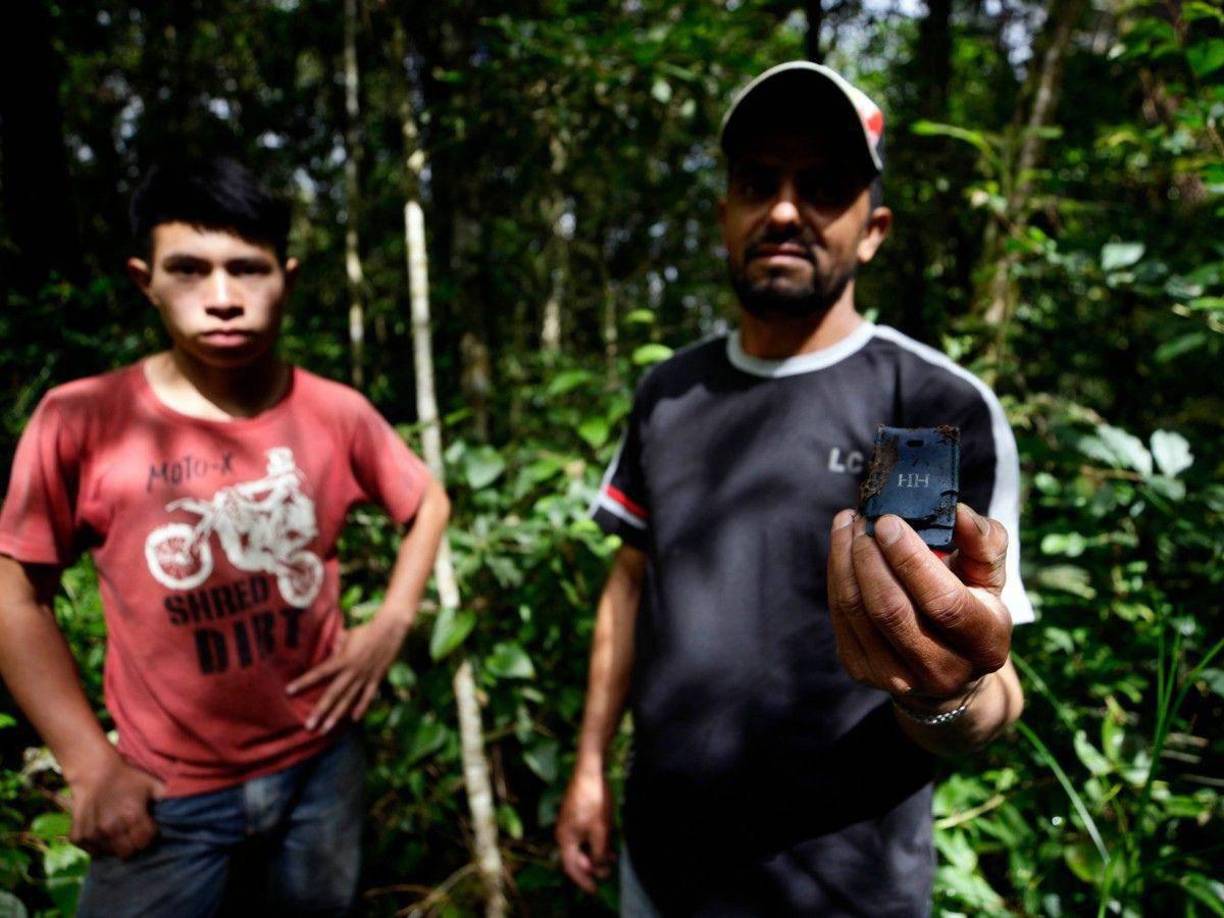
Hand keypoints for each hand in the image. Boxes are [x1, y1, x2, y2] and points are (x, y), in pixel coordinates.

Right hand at [69, 751, 163, 858]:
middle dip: (134, 844)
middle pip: (128, 853)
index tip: (148, 828)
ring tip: (119, 831)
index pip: (145, 842)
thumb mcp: (152, 784)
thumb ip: (168, 799)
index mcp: (132, 816)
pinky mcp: (78, 836)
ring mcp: (93, 833)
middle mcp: (111, 828)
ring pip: (110, 854)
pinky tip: (103, 832)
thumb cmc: (128, 778)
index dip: (149, 836)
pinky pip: (92, 852)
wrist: (94, 772)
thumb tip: (188, 810)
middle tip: (133, 833)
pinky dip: (98, 846)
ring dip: (116, 846)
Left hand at [286, 615, 407, 731]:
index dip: (303, 682)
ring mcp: (364, 677)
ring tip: (326, 729)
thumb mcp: (346, 635)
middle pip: (333, 694)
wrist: (390, 630)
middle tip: (309, 726)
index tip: (289, 691)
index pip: (319, 673)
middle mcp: (352, 672)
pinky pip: (368, 696)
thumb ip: (335, 645)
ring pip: (348, 700)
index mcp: (342, 660)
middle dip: (320, 711)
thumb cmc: (366, 630)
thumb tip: (329, 650)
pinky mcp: (376, 678)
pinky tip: (354, 719)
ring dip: (337, 715)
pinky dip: (362, 707)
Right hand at [556, 764, 614, 893]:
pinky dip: (594, 842)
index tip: (595, 890)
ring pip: (581, 846)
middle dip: (591, 866)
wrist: (590, 771)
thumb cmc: (594, 800)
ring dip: (595, 854)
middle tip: (608, 871)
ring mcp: (568, 823)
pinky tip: (608, 843)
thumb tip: (600, 869)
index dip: (584, 880)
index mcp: (565, 839)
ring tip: (612, 858)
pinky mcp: (575, 815)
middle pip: (575, 858)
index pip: (571, 868)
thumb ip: (599, 853)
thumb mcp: (600, 830)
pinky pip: (583, 835)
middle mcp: (563, 833)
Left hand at [827, 503, 1011, 706]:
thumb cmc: (971, 601)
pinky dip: (836, 575)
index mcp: (985, 644)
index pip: (944, 603)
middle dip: (870, 557)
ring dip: (846, 560)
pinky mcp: (863, 670)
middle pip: (892, 610)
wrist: (947, 661)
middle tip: (864, 519)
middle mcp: (944, 672)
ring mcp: (899, 678)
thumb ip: (983, 540)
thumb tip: (958, 512)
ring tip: (848, 524)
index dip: (911, 560)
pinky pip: (841, 616)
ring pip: (858, 612)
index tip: (888, 521)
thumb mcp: (989, 572)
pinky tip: (842, 547)